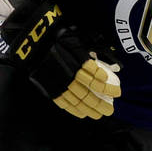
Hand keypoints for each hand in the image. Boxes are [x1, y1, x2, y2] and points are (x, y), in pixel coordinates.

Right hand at [0, 0, 121, 119]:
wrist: (34, 39)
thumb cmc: (60, 36)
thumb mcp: (80, 38)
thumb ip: (96, 49)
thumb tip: (115, 61)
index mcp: (78, 59)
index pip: (96, 77)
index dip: (108, 87)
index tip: (118, 92)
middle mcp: (70, 72)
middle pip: (89, 92)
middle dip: (101, 103)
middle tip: (110, 109)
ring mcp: (58, 81)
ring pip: (77, 99)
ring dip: (90, 108)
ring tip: (100, 114)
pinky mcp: (49, 86)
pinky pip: (63, 101)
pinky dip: (74, 109)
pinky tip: (82, 114)